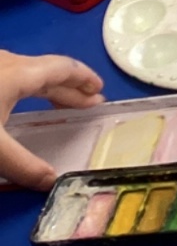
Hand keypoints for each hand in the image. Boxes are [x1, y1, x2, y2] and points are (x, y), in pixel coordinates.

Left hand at [0, 51, 104, 189]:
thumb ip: (23, 165)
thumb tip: (50, 182)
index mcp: (20, 73)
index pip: (64, 68)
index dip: (85, 78)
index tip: (99, 90)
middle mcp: (8, 62)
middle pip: (48, 70)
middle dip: (71, 88)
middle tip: (89, 104)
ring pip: (28, 71)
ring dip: (48, 87)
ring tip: (59, 104)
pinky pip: (11, 75)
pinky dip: (26, 87)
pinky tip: (16, 101)